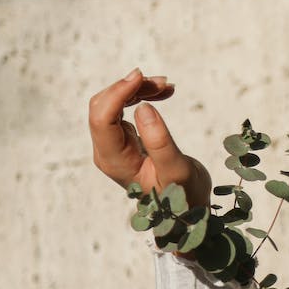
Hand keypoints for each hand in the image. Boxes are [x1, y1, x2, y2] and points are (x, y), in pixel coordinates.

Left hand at [88, 68, 210, 206]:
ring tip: (167, 86)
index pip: (102, 118)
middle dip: (129, 88)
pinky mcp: (124, 140)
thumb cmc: (184, 196)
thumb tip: (143, 107)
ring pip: (113, 104)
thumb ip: (160, 143)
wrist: (185, 210)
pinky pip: (123, 109)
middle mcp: (107, 152)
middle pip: (103, 107)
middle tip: (163, 83)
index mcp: (114, 161)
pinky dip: (141, 97)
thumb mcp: (178, 172)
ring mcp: (114, 146)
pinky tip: (164, 93)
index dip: (118, 93)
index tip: (141, 77)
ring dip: (137, 90)